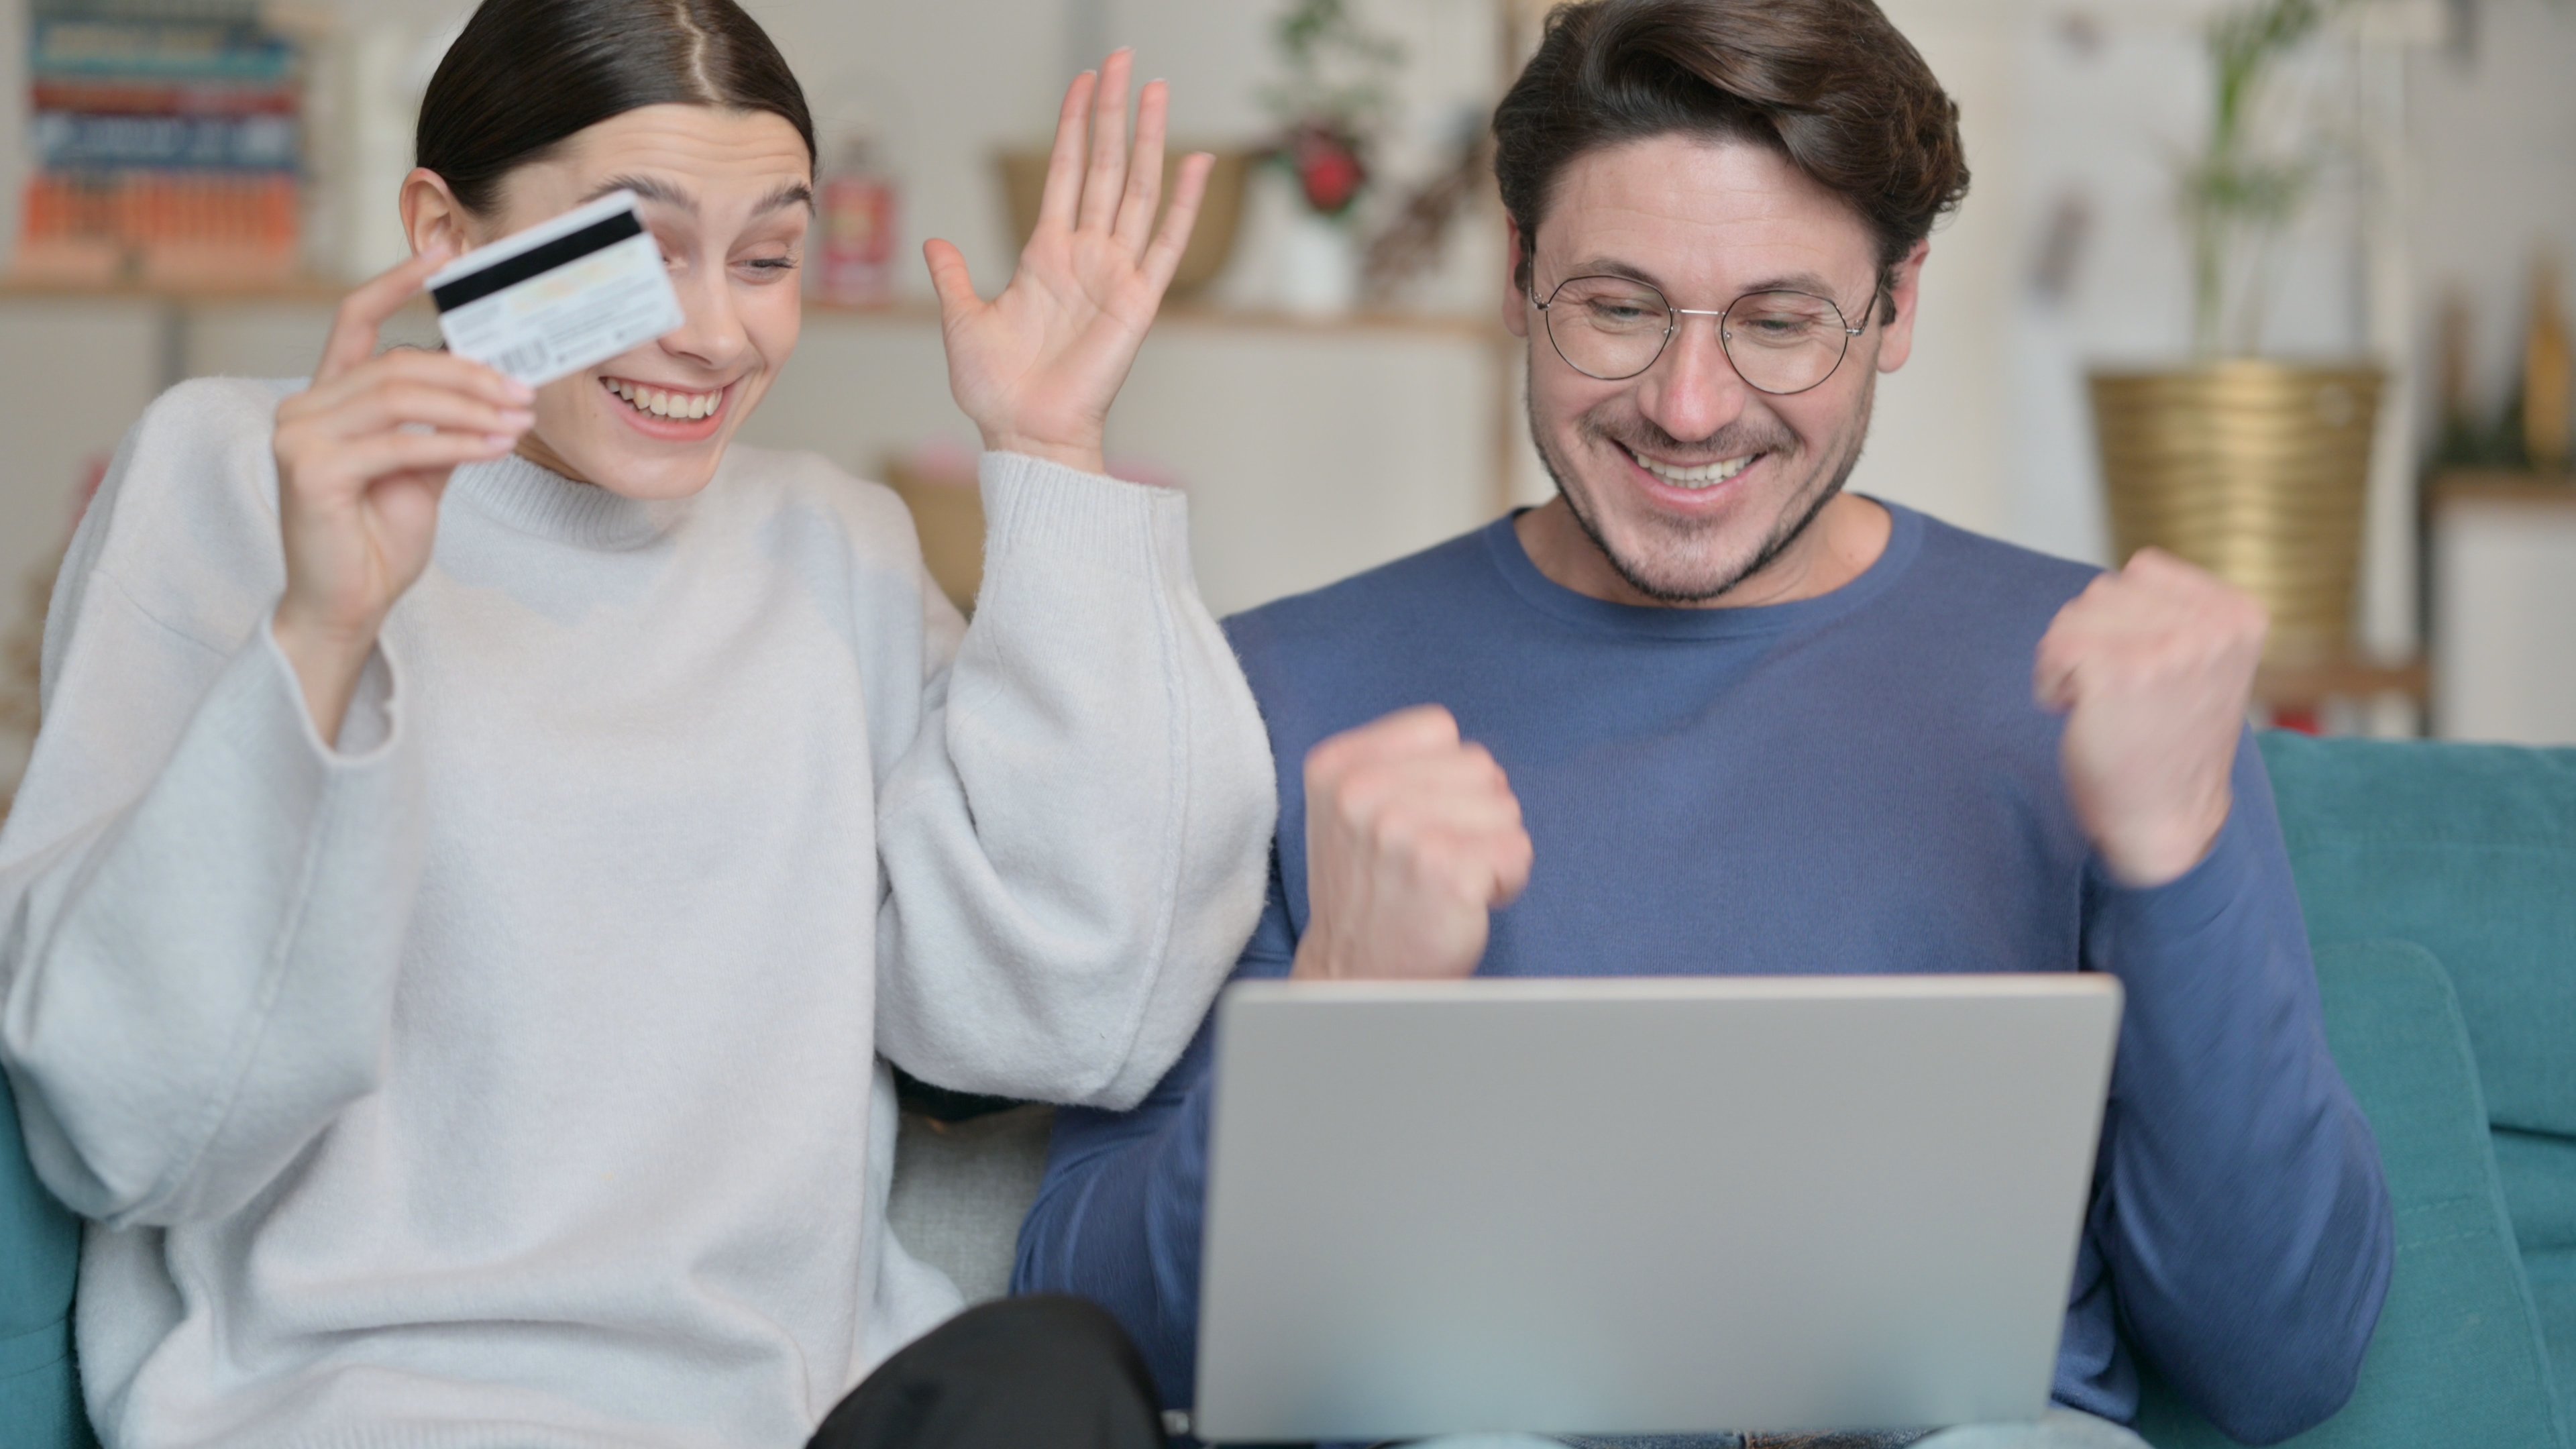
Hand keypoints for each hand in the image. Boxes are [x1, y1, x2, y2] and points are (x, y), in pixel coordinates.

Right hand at [271, 247, 534, 740]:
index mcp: (324, 398)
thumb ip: (443, 424)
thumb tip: (493, 382)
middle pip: (397, 364)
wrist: (346, 606)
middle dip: (469, 374)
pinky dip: (456, 443)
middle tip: (524, 389)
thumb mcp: (419, 470)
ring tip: (521, 418)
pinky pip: (400, 444)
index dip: (397, 280)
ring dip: (471, 406)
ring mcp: (299, 437)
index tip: (444, 252)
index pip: (354, 318)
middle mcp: (302, 408)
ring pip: (400, 397)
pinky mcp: (310, 471)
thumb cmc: (375, 540)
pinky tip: (497, 446)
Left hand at [923, 49, 1212, 476]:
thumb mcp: (962, 320)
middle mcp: (1086, 255)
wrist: (1023, 433)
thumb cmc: (996, 389)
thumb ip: (954, 277)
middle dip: (1112, 112)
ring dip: (1146, 139)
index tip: (1083, 81)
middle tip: (1122, 61)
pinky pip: (1166, 243)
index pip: (1064, 172)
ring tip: (1155, 89)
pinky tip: (1198, 162)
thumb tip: (936, 244)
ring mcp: (1116, 273)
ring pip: (1135, 190)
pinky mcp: (1139, 300)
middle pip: (1104, 166)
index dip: (1073, 126)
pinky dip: (1185, 203)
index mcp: (1046, 254)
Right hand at [1293, 706, 1533, 981]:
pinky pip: (1518, 851)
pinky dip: (1507, 880)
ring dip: (1493, 847)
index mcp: (1337, 765)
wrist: (1355, 977)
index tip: (1422, 819)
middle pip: (1479, 765)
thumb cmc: (1370, 892)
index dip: (1448, 775)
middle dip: (1476, 813)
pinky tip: (1468, 901)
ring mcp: (1401, 830)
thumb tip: (1478, 758)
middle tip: (1437, 859)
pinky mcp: (1445, 870)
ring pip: (1504, 806)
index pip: (1438, 728)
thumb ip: (1398, 765)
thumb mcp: (1352, 809)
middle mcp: (1361, 792)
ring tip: (1450, 880)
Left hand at [2035, 549, 2266, 886]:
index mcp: (2239, 616)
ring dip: (2068, 659)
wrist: (2167, 821)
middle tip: (2115, 697)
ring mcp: (2169, 647)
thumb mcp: (2202, 665)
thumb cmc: (2171, 746)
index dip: (2123, 619)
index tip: (2139, 671)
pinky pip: (2055, 647)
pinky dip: (2050, 682)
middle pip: (2105, 591)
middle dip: (2091, 639)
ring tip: (2101, 705)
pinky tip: (2075, 714)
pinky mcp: (2121, 672)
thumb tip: (2126, 576)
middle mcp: (2213, 627)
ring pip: (2076, 613)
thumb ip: (2179, 616)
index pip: (2145, 570)